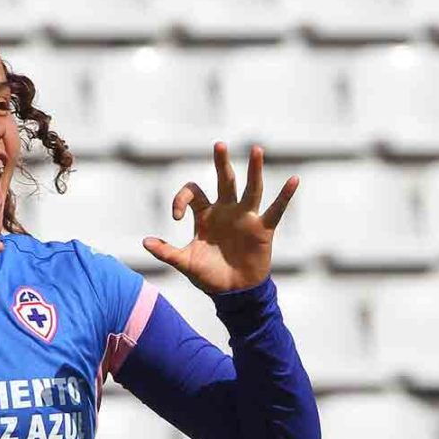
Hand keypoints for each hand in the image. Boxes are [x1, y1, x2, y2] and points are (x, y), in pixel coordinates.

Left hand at [142, 142, 298, 294]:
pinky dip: (285, 196)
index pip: (193, 193)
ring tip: (256, 149)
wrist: (232, 293)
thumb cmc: (208, 276)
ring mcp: (245, 217)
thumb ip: (166, 252)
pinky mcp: (262, 229)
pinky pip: (275, 209)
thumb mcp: (184, 263)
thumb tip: (144, 242)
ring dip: (253, 169)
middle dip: (221, 163)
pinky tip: (294, 180)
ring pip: (251, 188)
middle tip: (218, 144)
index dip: (181, 198)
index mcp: (205, 215)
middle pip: (224, 180)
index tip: (175, 216)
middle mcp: (226, 210)